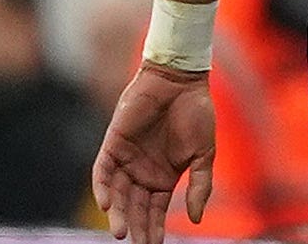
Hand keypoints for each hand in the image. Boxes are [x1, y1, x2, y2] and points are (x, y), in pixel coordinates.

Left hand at [92, 62, 215, 243]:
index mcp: (164, 177)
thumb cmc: (197, 113)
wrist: (180, 80)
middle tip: (137, 243)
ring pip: (117, 194)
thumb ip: (201, 185)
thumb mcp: (205, 153)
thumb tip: (197, 219)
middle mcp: (142, 172)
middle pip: (134, 207)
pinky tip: (108, 204)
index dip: (154, 227)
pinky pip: (102, 172)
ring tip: (122, 232)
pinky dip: (103, 188)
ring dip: (118, 213)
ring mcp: (126, 159)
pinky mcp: (113, 144)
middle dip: (136, 226)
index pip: (155, 210)